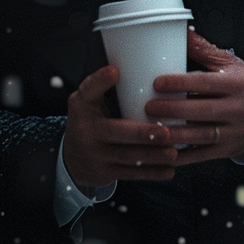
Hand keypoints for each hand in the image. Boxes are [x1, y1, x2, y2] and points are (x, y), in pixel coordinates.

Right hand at [63, 65, 176, 190]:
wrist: (71, 159)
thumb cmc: (85, 121)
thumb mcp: (84, 100)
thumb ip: (98, 84)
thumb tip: (116, 69)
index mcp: (84, 110)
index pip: (89, 92)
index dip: (101, 82)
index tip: (116, 71)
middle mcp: (88, 134)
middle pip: (116, 133)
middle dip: (141, 134)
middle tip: (165, 132)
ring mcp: (97, 157)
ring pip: (127, 158)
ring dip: (152, 156)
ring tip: (173, 152)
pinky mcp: (106, 174)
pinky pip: (131, 174)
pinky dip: (151, 173)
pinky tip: (169, 170)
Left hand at [144, 28, 243, 166]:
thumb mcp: (230, 64)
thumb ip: (204, 50)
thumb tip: (183, 32)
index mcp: (234, 84)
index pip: (204, 83)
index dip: (180, 83)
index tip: (158, 83)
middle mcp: (235, 109)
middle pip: (200, 110)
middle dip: (172, 110)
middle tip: (149, 107)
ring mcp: (231, 132)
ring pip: (200, 135)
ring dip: (174, 134)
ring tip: (152, 129)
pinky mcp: (226, 150)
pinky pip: (202, 155)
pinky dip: (182, 156)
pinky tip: (165, 151)